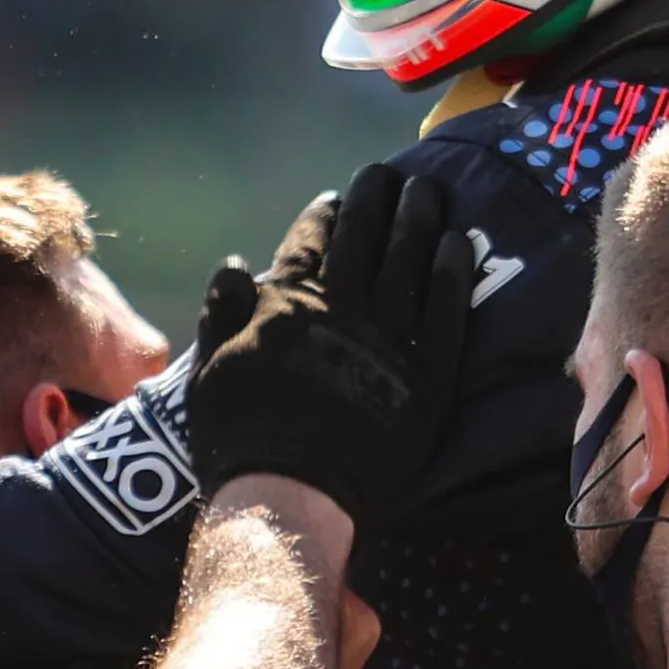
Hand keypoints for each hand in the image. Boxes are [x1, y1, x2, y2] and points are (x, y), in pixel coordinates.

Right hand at [180, 164, 472, 537]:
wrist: (289, 494)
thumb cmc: (241, 439)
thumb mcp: (210, 370)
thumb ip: (221, 314)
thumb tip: (235, 264)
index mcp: (287, 304)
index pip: (308, 243)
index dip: (323, 216)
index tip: (335, 198)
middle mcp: (340, 308)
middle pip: (363, 236)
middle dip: (375, 198)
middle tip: (388, 174)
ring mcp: (387, 338)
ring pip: (408, 259)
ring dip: (418, 217)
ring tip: (428, 189)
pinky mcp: (428, 373)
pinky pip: (447, 310)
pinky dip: (452, 272)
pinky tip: (458, 243)